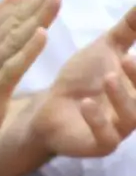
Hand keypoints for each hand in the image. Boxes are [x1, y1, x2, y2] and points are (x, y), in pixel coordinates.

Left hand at [31, 4, 135, 161]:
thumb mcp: (105, 50)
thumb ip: (128, 30)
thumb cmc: (82, 80)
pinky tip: (86, 104)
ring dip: (122, 97)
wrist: (48, 109)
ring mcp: (120, 130)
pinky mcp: (99, 145)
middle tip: (129, 59)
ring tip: (109, 77)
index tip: (133, 55)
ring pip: (131, 117)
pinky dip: (97, 120)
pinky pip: (105, 137)